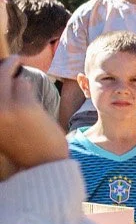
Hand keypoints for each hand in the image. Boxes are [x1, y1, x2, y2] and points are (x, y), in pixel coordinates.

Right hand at [0, 57, 66, 171]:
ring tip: (25, 97)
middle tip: (14, 59)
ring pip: (10, 79)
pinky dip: (28, 89)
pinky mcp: (22, 105)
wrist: (43, 164)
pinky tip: (32, 106)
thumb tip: (4, 78)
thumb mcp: (0, 128)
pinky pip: (23, 84)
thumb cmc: (22, 145)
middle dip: (5, 65)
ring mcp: (3, 108)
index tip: (2, 65)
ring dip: (20, 84)